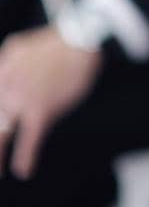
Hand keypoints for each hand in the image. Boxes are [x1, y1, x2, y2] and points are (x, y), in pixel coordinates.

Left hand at [0, 26, 103, 178]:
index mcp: (1, 70)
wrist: (81, 38)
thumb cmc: (59, 42)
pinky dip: (25, 157)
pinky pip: (29, 140)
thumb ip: (8, 63)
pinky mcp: (41, 110)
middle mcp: (5, 86)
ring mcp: (21, 99)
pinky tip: (23, 170)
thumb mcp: (22, 47)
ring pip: (2, 132)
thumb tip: (2, 71)